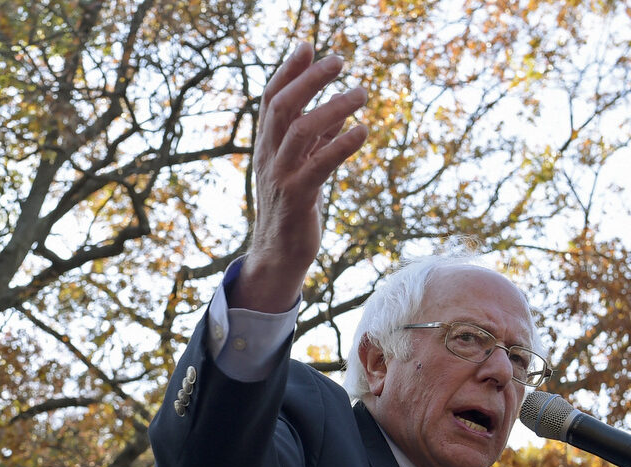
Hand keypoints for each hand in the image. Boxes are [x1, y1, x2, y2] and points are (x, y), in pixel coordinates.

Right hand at [233, 42, 368, 312]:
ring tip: (362, 92)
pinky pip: (319, 166)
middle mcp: (269, 157)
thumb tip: (340, 110)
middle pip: (282, 107)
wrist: (278, 256)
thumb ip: (316, 140)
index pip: (271, 99)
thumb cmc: (294, 209)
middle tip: (340, 60)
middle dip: (310, 79)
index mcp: (267, 147)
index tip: (309, 46)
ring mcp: (280, 178)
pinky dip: (341, 145)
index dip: (288, 71)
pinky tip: (363, 130)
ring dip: (333, 106)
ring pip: (300, 130)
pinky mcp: (297, 198)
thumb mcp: (303, 167)